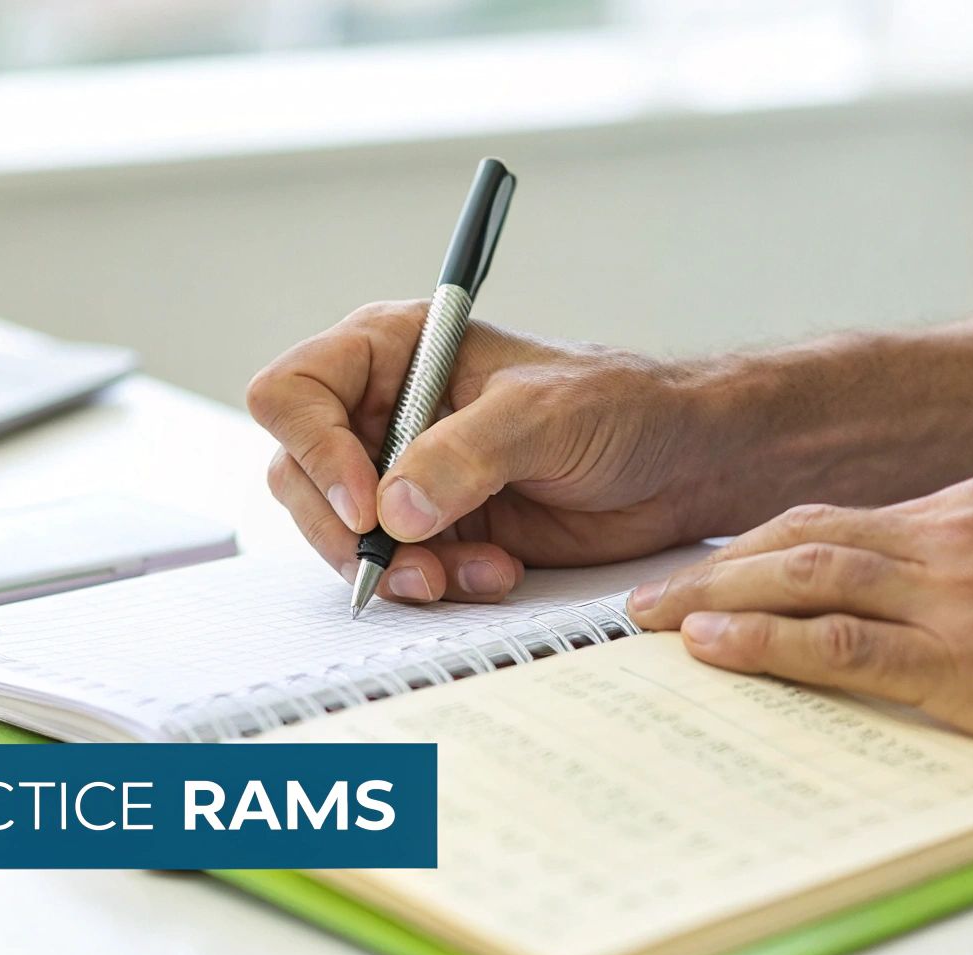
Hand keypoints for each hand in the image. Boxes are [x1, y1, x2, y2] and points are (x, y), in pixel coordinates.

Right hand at [248, 301, 722, 602]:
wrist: (678, 465)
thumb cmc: (620, 406)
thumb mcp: (544, 415)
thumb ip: (465, 454)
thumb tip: (395, 510)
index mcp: (392, 351)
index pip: (293, 392)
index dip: (314, 450)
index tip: (369, 505)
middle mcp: (383, 411)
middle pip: (300, 476)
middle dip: (349, 533)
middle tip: (408, 564)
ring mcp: (403, 476)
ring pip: (340, 535)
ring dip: (396, 569)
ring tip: (466, 574)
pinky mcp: (433, 531)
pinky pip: (395, 571)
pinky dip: (435, 585)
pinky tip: (494, 573)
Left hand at [625, 477, 972, 775]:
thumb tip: (933, 592)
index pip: (838, 519)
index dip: (760, 544)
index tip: (710, 567)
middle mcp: (951, 536)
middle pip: (799, 536)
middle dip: (713, 566)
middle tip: (646, 595)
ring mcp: (956, 595)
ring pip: (804, 578)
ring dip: (714, 598)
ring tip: (648, 622)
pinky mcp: (970, 662)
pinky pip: (843, 646)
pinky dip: (770, 644)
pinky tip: (715, 648)